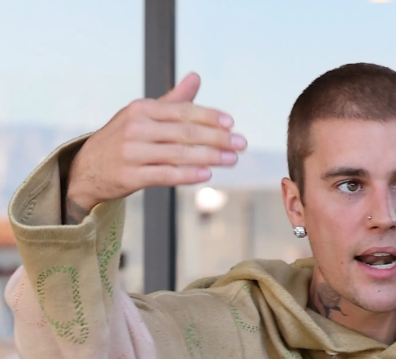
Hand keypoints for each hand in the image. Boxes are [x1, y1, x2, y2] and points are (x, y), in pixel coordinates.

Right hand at [65, 72, 245, 217]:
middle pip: (184, 132)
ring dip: (209, 157)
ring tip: (231, 160)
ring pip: (178, 154)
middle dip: (216, 138)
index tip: (231, 124)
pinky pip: (165, 175)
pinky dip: (187, 174)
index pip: (182, 111)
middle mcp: (136, 128)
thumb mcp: (143, 116)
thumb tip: (196, 78)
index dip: (209, 117)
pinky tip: (206, 174)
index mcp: (142, 109)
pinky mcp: (131, 176)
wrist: (86, 169)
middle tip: (240, 144)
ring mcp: (132, 152)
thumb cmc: (122, 140)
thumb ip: (172, 100)